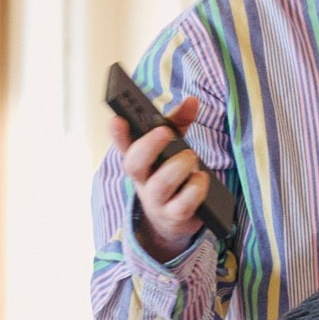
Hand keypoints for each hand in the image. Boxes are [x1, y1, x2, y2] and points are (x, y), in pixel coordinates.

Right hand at [112, 95, 211, 259]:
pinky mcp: (175, 215)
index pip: (124, 145)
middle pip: (133, 165)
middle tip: (165, 132)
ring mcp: (157, 200)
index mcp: (139, 160)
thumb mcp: (174, 146)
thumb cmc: (173, 174)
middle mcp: (143, 180)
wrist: (175, 218)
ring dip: (178, 167)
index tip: (117, 119)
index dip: (118, 134)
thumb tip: (191, 101)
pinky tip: (201, 178)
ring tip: (191, 156)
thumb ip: (180, 123)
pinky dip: (195, 189)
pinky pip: (183, 204)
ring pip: (160, 184)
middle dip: (148, 146)